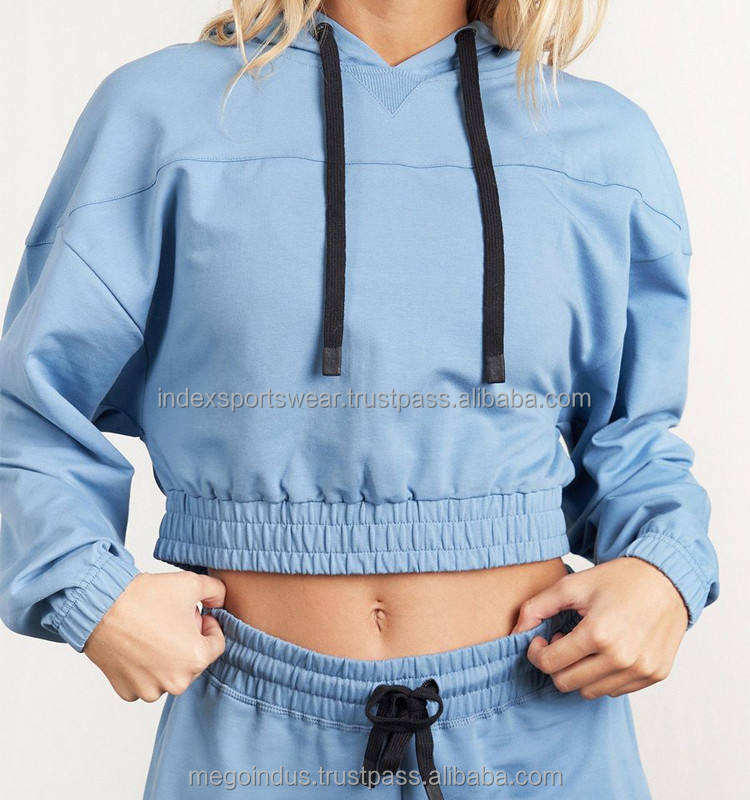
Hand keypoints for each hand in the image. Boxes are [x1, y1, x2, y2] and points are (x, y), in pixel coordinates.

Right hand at [84, 571, 225, 701]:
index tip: (195, 614)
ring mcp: (149, 690)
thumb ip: (217, 591)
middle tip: (171, 620)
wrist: (99, 607)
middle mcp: (175, 682)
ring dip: (167, 656)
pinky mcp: (127, 691)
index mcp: (196, 658)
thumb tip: (220, 603)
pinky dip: (144, 668)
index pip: (217, 644)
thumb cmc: (145, 596)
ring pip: (170, 672)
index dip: (208, 625)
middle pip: (193, 660)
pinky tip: (137, 646)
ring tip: (153, 632)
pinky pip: (145, 681)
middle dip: (188, 640)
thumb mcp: (192, 583)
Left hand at [512, 558, 687, 698]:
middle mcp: (621, 658)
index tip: (542, 639)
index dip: (537, 652)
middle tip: (563, 641)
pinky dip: (603, 676)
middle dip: (556, 664)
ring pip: (590, 692)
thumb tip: (515, 632)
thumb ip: (536, 607)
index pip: (550, 664)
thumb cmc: (617, 580)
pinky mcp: (655, 675)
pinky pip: (615, 691)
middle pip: (567, 683)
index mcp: (598, 634)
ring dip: (579, 673)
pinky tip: (606, 651)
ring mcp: (641, 670)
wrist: (667, 579)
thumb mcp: (571, 585)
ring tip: (585, 646)